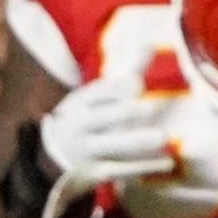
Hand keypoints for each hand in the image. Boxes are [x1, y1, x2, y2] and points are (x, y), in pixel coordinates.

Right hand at [37, 75, 172, 217]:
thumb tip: (151, 44)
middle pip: (105, 118)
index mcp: (80, 103)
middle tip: (151, 109)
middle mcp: (81, 126)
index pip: (98, 93)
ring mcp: (87, 151)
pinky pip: (121, 170)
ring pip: (113, 145)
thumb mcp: (96, 97)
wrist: (50, 157)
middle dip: (126, 113)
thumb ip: (126, 74)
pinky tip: (168, 162)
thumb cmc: (84, 118)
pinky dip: (144, 167)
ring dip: (137, 141)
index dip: (116, 89)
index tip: (137, 84)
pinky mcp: (95, 173)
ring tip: (163, 136)